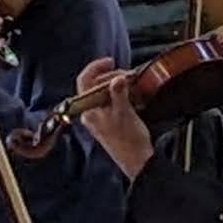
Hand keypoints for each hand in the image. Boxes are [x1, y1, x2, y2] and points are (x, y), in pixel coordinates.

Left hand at [74, 57, 148, 176]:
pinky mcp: (109, 121)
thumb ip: (118, 93)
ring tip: (132, 83)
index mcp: (89, 110)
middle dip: (111, 76)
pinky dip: (121, 94)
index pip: (84, 81)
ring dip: (117, 85)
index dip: (96, 68)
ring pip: (104, 93)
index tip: (111, 61)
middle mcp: (91, 113)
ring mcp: (99, 118)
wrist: (137, 161)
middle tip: (128, 75)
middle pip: (95, 85)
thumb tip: (116, 78)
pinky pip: (111, 102)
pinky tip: (132, 94)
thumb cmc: (129, 141)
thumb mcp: (124, 113)